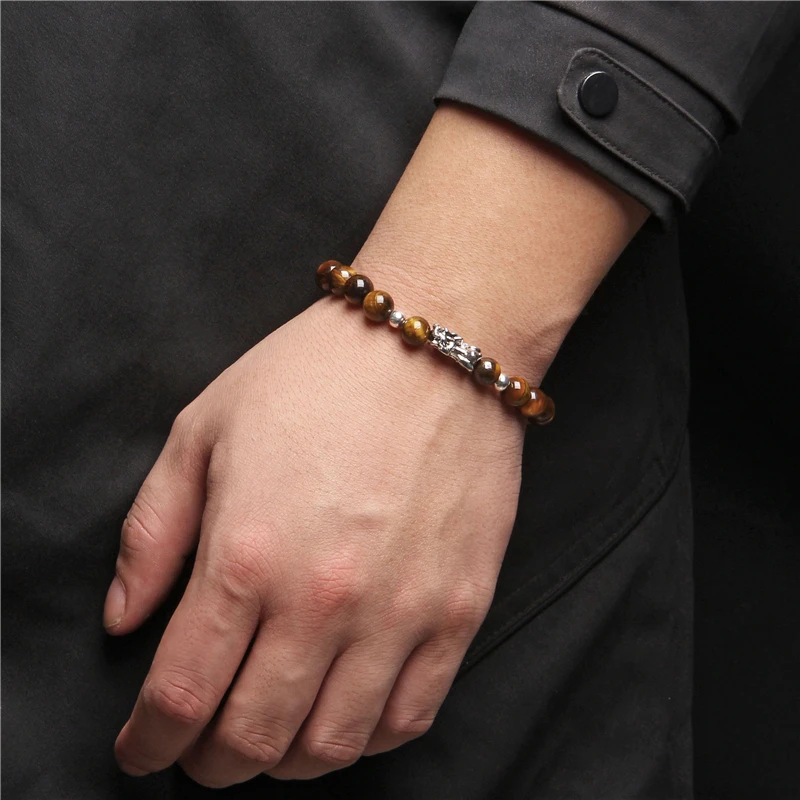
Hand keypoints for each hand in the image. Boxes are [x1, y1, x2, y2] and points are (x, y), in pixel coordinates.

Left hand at [104, 98, 647, 786]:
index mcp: (246, 554)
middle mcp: (323, 599)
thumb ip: (151, 532)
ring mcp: (401, 611)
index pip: (180, 693)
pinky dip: (366, 740)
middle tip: (200, 751)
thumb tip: (124, 618)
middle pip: (252, 739)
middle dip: (210, 763)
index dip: (149, 741)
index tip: (142, 749)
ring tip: (271, 737)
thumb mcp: (204, 430)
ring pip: (332, 746)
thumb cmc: (317, 376)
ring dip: (285, 763)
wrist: (435, 345)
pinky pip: (410, 716)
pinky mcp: (460, 609)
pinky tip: (345, 715)